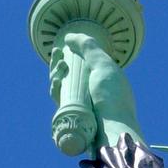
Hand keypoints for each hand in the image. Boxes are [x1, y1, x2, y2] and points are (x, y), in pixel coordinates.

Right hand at [50, 26, 138, 156]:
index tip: (60, 48)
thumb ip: (88, 47)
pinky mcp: (72, 124)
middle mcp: (92, 98)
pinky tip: (56, 84)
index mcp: (102, 85)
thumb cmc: (112, 98)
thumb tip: (69, 37)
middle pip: (68, 79)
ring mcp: (82, 112)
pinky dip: (55, 92)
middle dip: (59, 66)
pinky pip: (59, 105)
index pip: (81, 69)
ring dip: (56, 77)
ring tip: (60, 70)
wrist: (112, 131)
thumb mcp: (103, 65)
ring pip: (61, 92)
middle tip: (57, 56)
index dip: (68, 58)